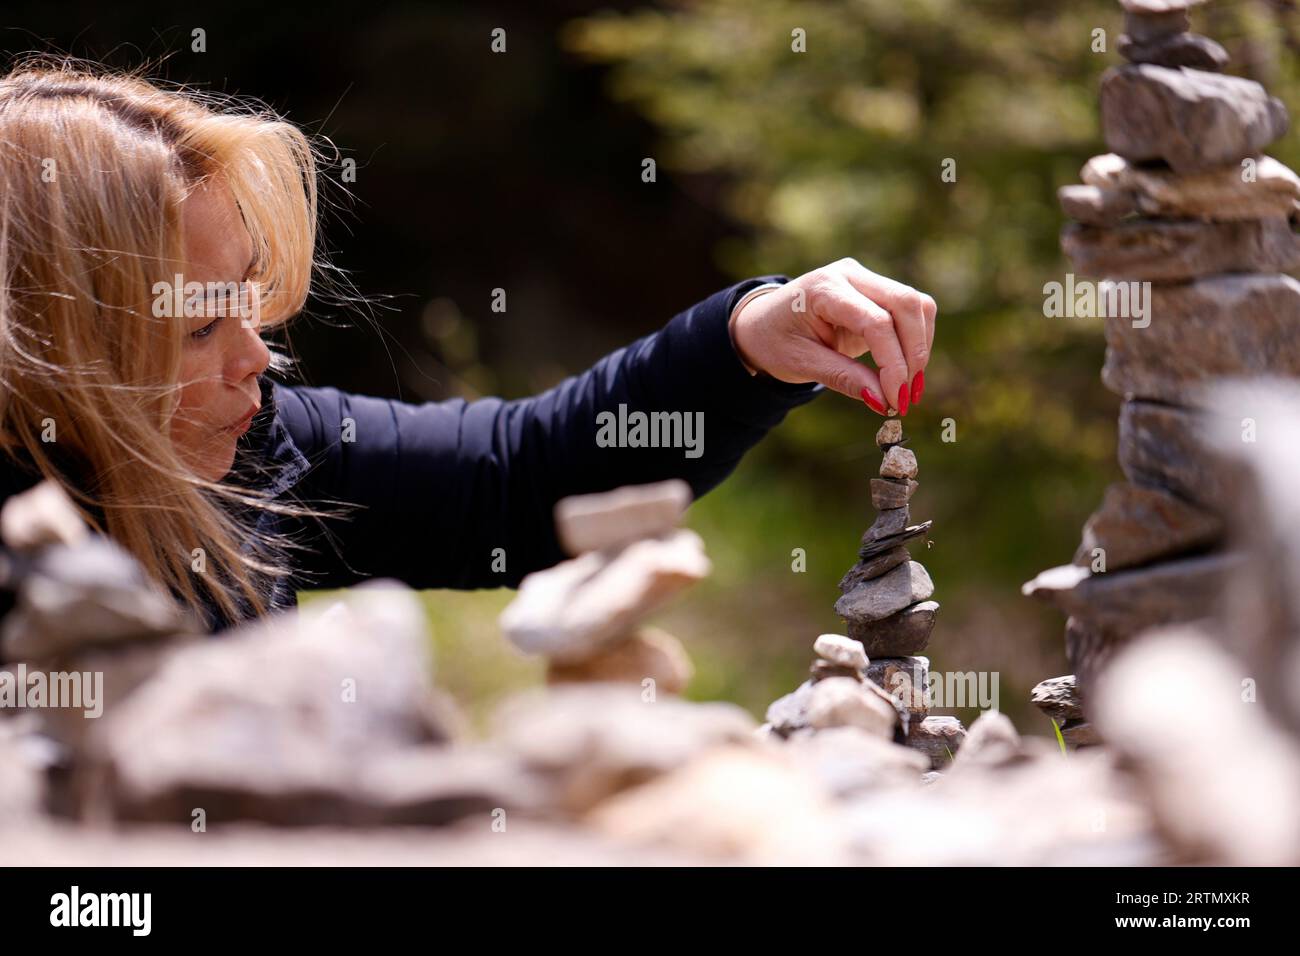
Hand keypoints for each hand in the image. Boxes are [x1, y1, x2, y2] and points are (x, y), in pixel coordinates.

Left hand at [730, 258, 935, 414]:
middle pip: (906, 303)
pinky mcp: (877, 292)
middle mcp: (850, 274)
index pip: (875, 321)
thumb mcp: (801, 364)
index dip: (893, 363)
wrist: (761, 323)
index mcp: (824, 288)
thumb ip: (844, 378)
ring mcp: (866, 279)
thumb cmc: (775, 342)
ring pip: (916, 305)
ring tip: (908, 389)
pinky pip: (912, 311)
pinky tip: (905, 372)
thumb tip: (885, 402)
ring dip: (920, 347)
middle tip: (907, 397)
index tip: (896, 399)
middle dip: (914, 353)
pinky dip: (916, 341)